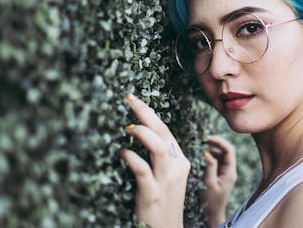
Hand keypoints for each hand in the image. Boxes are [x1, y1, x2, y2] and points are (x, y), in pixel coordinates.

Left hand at [121, 94, 190, 227]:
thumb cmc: (164, 202)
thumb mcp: (167, 176)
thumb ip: (159, 157)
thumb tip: (141, 135)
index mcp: (179, 160)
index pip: (165, 131)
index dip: (151, 114)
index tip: (136, 101)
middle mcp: (176, 167)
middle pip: (162, 132)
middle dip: (146, 113)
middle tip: (130, 100)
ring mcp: (166, 180)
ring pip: (157, 147)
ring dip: (141, 133)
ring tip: (128, 127)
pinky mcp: (153, 193)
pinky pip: (142, 170)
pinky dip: (132, 158)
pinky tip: (123, 153)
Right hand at [202, 135, 236, 227]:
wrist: (212, 214)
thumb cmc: (211, 201)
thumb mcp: (209, 183)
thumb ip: (210, 166)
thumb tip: (207, 152)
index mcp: (230, 172)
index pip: (229, 150)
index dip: (219, 142)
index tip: (207, 138)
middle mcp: (230, 170)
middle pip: (226, 151)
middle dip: (215, 143)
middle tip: (203, 139)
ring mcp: (225, 172)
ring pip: (221, 155)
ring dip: (212, 150)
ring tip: (201, 148)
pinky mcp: (220, 175)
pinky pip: (217, 162)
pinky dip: (210, 157)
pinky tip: (202, 157)